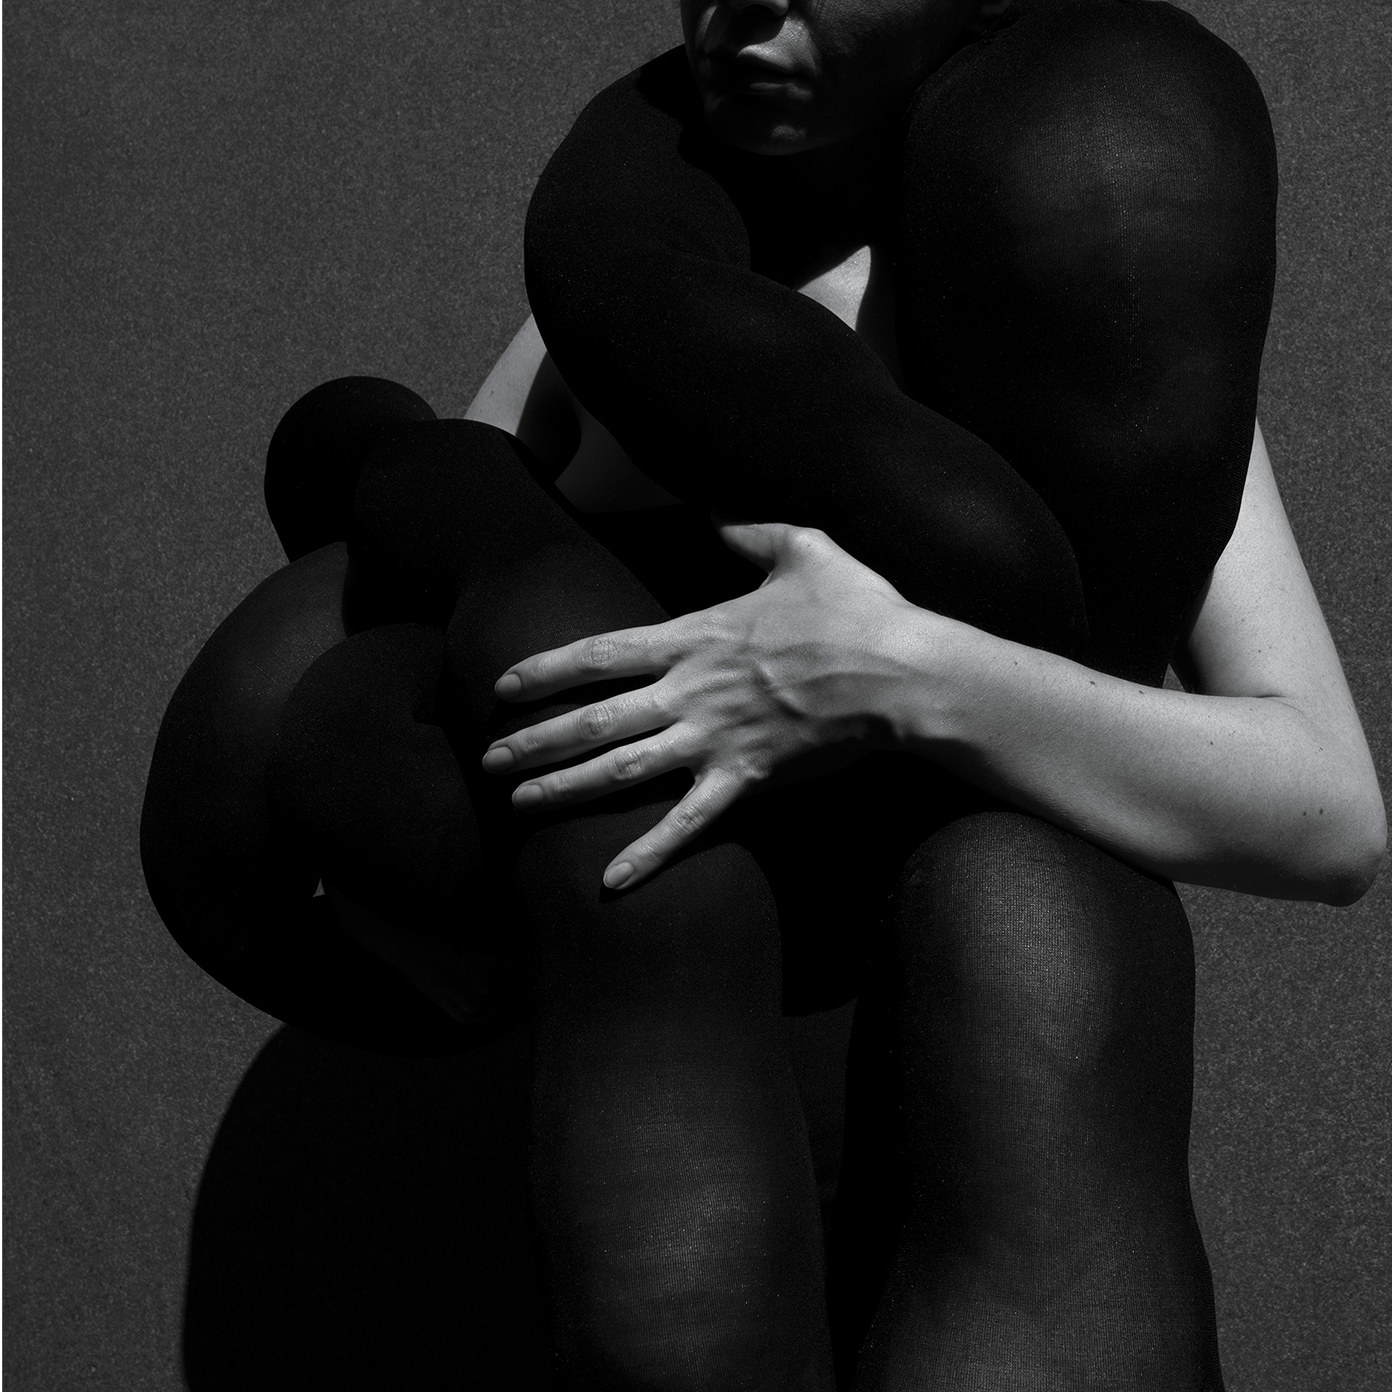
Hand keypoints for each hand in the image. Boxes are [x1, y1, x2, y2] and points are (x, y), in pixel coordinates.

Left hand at [480, 521, 923, 889]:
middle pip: (594, 718)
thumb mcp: (806, 549)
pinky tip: (610, 881)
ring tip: (519, 806)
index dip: (546, 669)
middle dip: (535, 740)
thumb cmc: (860, 610)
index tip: (503, 686)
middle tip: (489, 760)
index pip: (601, 653)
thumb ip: (752, 531)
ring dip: (565, 789)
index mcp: (697, 636)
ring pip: (621, 769)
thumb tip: (716, 510)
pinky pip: (687, 825)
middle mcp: (691, 691)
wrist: (902, 672)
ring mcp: (714, 740)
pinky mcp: (747, 780)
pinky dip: (648, 854)